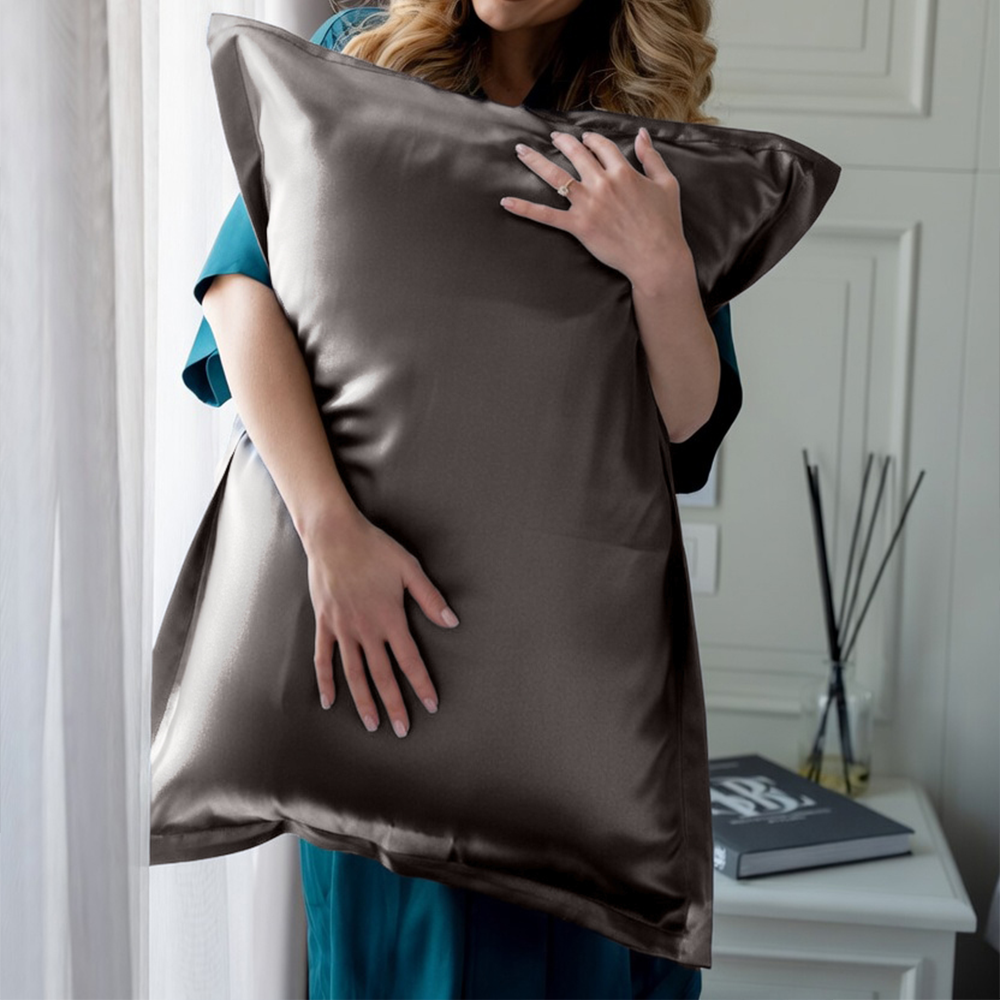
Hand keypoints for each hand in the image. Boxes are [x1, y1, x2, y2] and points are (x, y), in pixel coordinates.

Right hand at [303, 506, 458, 737]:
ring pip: (354, 674)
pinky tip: (329, 701)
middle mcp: (366, 630)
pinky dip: (325, 681)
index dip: (421, 684)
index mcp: (390, 618)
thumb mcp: (409, 568)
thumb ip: (430, 598)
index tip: (431, 705)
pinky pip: (323, 658)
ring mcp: (342, 629)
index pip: (410, 660)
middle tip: (402, 730)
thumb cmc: (374, 548)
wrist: (334, 535)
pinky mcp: (324, 624)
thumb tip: (452, 622)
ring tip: (372, 724)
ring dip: (364, 701)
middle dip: (394, 704)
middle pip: (382, 676)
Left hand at [501, 127, 690, 289]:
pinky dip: (525, 209)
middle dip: (562, 142)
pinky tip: (506, 202)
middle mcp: (602, 184)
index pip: (601, 147)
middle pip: (576, 155)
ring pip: (556, 177)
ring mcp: (588, 205)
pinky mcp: (578, 226)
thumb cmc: (665, 223)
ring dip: (536, 161)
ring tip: (521, 151)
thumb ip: (652, 157)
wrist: (657, 257)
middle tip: (552, 137)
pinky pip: (546, 215)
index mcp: (623, 172)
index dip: (591, 140)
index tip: (584, 138)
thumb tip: (642, 134)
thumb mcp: (666, 184)